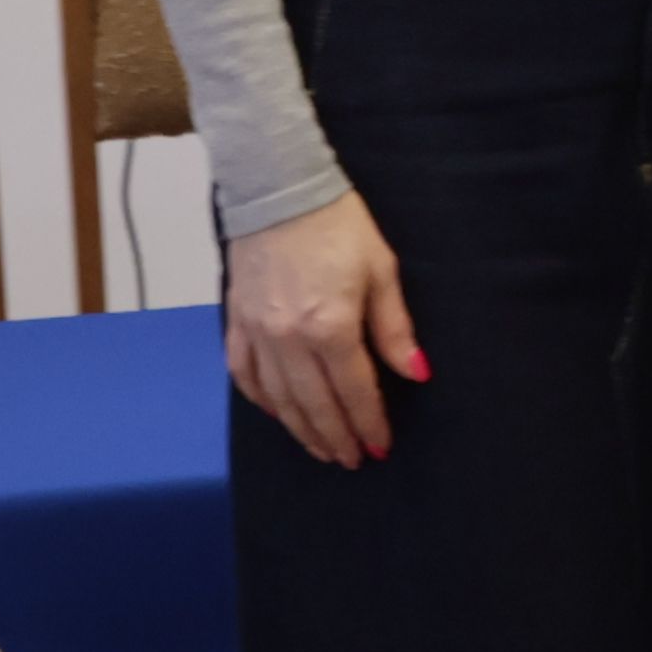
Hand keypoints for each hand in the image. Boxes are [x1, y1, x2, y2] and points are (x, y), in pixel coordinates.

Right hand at [226, 191, 418, 468]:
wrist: (279, 191)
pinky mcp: (234, 322)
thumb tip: (416, 373)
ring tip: (321, 449)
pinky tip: (280, 413)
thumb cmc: (339, 227)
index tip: (380, 448)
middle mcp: (287, 338)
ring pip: (278, 399)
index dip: (368, 424)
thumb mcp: (382, 272)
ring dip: (300, 429)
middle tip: (352, 460)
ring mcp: (255, 332)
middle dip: (336, 437)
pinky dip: (263, 401)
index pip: (353, 391)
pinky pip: (245, 375)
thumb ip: (394, 330)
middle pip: (314, 404)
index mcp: (329, 327)